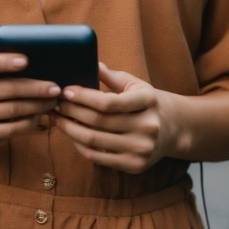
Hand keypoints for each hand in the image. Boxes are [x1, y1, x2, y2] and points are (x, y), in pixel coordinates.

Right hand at [0, 50, 60, 148]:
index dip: (3, 62)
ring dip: (38, 105)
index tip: (26, 60)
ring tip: (52, 101)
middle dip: (35, 88)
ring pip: (13, 109)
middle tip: (55, 87)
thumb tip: (34, 55)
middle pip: (7, 89)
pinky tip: (40, 115)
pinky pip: (12, 129)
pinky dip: (30, 122)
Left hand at [50, 63, 175, 172]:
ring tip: (56, 118)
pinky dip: (79, 145)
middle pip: (98, 121)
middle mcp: (147, 126)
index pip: (108, 102)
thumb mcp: (135, 84)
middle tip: (54, 103)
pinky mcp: (134, 165)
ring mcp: (141, 149)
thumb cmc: (147, 101)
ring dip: (69, 129)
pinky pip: (98, 157)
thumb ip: (112, 76)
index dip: (83, 97)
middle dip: (71, 111)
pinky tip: (70, 134)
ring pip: (94, 140)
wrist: (173, 129)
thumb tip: (89, 62)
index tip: (65, 90)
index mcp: (147, 100)